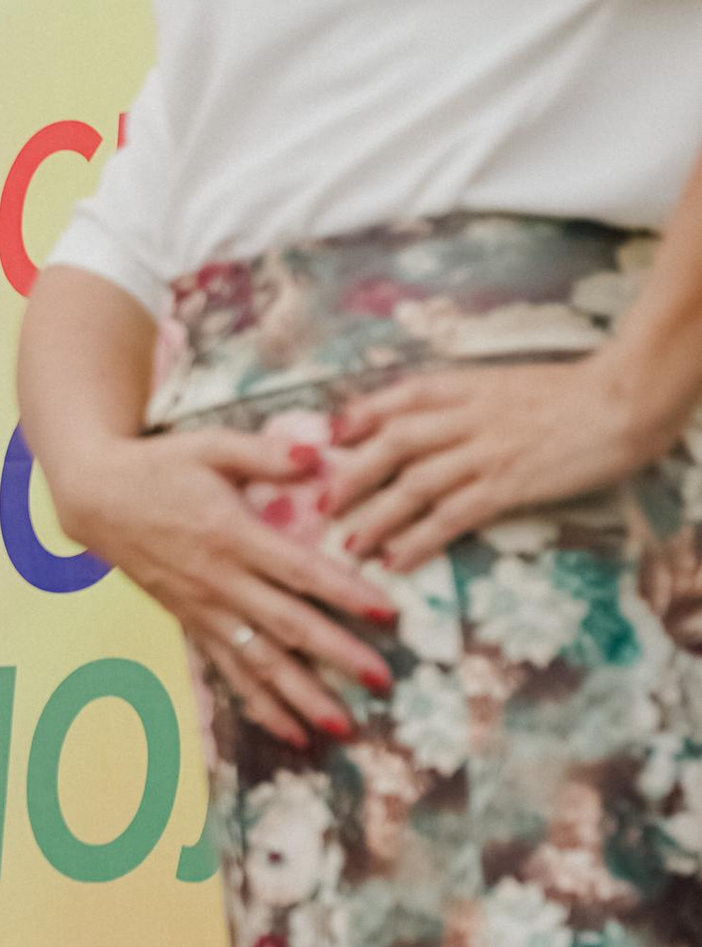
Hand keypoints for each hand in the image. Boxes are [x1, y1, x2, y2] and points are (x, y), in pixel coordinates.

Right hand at [54, 424, 399, 751]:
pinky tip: (291, 731)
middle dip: (337, 656)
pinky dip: (260, 705)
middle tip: (382, 682)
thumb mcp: (212, 446)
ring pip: (259, 662)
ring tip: (341, 728)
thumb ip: (267, 453)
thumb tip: (321, 455)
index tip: (386, 614)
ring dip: (301, 697)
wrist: (97, 499)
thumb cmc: (159, 467)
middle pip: (287, 626)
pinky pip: (229, 672)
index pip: (300, 571)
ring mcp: (204, 610)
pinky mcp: (191, 626)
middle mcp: (220, 582)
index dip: (345, 593)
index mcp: (232, 535)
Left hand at [328, 353, 658, 568]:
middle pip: (394, 443)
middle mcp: (468, 416)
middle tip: (321, 505)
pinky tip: (398, 561)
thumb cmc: (577, 395)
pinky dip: (420, 539)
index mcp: (468, 386)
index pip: (401, 396)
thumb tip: (438, 421)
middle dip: (353, 475)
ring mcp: (486, 451)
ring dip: (376, 517)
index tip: (330, 436)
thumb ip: (473, 400)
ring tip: (349, 546)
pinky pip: (453, 515)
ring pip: (414, 484)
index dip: (360, 415)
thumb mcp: (512, 384)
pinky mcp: (509, 484)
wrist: (626, 399)